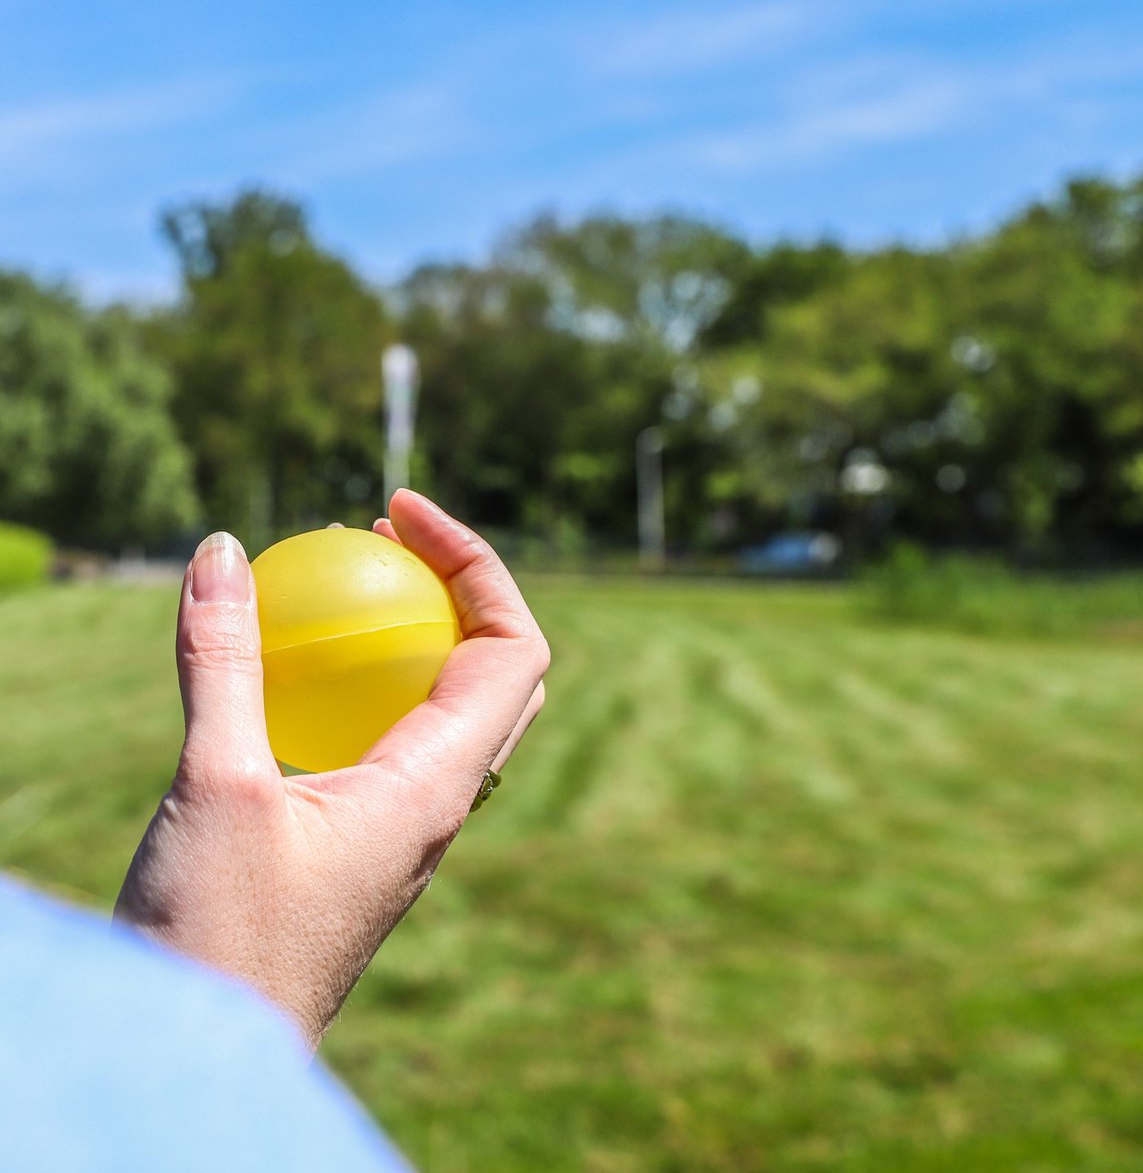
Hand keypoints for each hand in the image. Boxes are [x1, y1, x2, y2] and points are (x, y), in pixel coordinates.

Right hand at [114, 491, 549, 1048]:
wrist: (204, 1057)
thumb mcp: (213, 784)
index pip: (514, 648)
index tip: (401, 511)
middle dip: (462, 587)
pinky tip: (303, 671)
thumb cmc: (218, 939)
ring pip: (452, 706)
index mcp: (436, 785)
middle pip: (500, 671)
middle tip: (384, 537)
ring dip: (419, 632)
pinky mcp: (365, 842)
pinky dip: (370, 683)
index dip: (478, 563)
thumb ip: (225, 662)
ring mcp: (407, 825)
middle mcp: (441, 802)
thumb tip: (225, 550)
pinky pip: (394, 741)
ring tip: (347, 580)